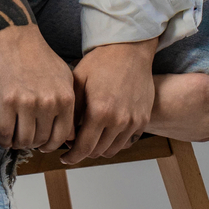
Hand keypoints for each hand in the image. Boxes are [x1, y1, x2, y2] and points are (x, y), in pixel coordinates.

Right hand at [0, 25, 76, 151]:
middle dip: (34, 145)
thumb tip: (71, 134)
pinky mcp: (7, 101)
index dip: (51, 145)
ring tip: (16, 138)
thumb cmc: (40, 57)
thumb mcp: (65, 78)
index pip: (62, 137)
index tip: (43, 144)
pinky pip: (6, 133)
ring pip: (24, 140)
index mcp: (66, 98)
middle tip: (27, 140)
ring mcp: (27, 103)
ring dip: (18, 144)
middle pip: (41, 140)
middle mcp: (49, 103)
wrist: (15, 36)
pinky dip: (4, 140)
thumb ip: (69, 104)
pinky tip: (5, 137)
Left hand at [62, 39, 158, 165]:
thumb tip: (67, 136)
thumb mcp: (78, 82)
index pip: (83, 148)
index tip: (65, 158)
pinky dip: (114, 141)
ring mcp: (133, 121)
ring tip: (90, 138)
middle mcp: (118, 120)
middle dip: (83, 152)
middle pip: (97, 152)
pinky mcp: (143, 119)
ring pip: (113, 150)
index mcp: (99, 112)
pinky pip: (127, 141)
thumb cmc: (101, 62)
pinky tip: (105, 131)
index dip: (72, 157)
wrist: (130, 50)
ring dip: (99, 148)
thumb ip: (71, 112)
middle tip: (74, 145)